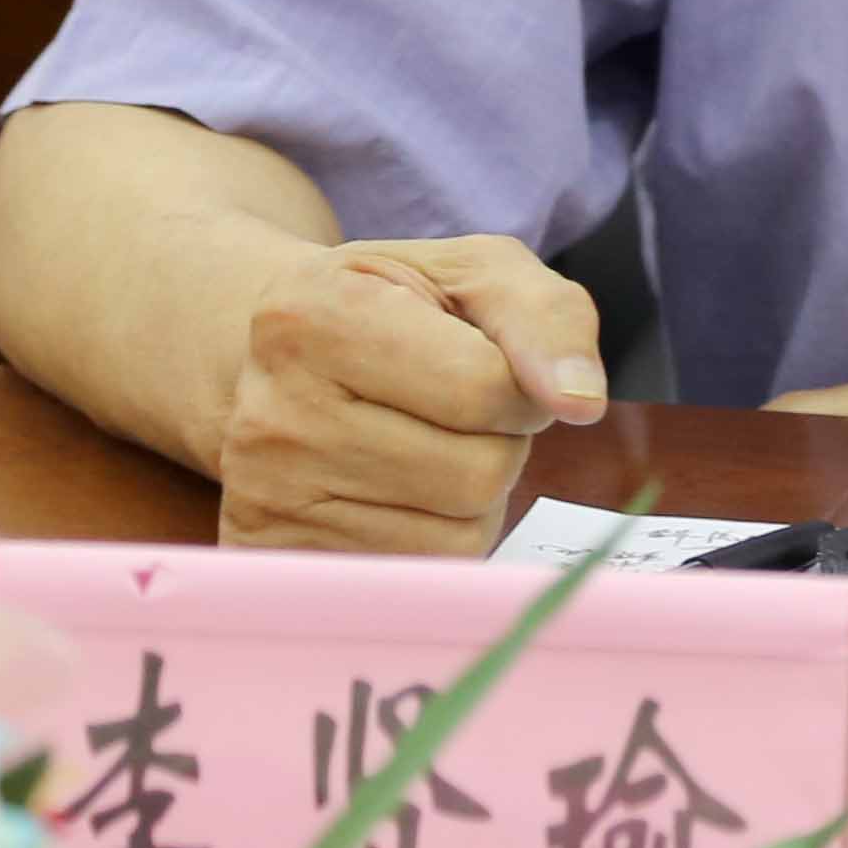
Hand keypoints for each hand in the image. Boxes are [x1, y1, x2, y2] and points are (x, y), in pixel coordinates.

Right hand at [218, 234, 608, 555]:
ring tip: (425, 439)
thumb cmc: (402, 307)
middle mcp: (273, 413)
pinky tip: (398, 487)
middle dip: (499, 438)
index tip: (489, 358)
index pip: (484, 388)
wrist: (294, 356)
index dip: (520, 381)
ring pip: (459, 532)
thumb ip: (548, 317)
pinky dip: (440, 534)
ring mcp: (266, 498)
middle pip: (479, 472)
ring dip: (475, 490)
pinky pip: (424, 572)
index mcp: (315, 315)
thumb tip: (581, 403)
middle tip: (451, 406)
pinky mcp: (278, 559)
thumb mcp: (479, 274)